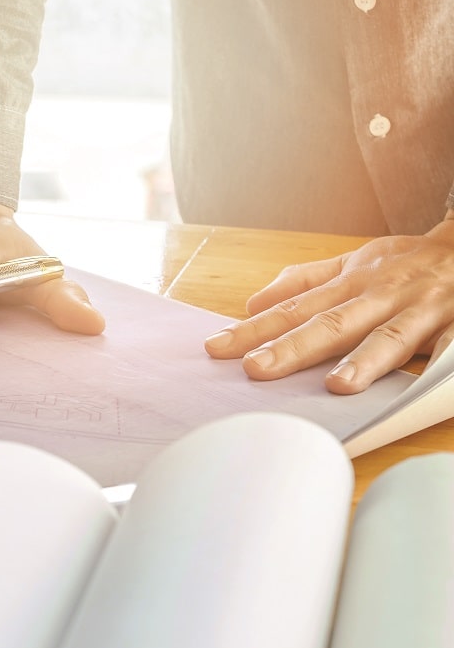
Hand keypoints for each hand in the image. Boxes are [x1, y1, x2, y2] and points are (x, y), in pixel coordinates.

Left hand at [203, 218, 453, 393]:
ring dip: (364, 360)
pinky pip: (450, 347)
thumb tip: (253, 304)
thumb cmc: (409, 262)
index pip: (293, 310)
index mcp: (351, 284)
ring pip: (390, 336)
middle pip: (332, 324)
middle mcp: (381, 296)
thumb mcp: (354, 262)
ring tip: (336, 385)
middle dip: (294, 348)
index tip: (216, 348)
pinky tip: (418, 384)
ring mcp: (422, 311)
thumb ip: (304, 282)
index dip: (255, 330)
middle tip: (255, 369)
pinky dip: (439, 362)